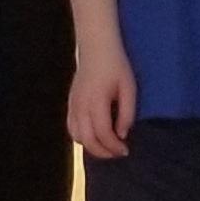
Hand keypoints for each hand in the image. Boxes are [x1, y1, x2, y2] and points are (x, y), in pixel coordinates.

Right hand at [68, 44, 139, 158]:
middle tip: (117, 153)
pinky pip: (71, 127)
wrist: (96, 47)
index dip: (114, 147)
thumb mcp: (129, 87)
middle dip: (103, 152)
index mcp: (97, 101)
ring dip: (92, 147)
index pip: (103, 133)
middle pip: (88, 140)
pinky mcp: (70, 103)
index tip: (126, 150)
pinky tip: (94, 137)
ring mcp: (73, 104)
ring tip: (107, 147)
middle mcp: (81, 105)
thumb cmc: (116, 65)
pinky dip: (81, 137)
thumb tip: (122, 134)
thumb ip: (127, 113)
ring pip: (77, 136)